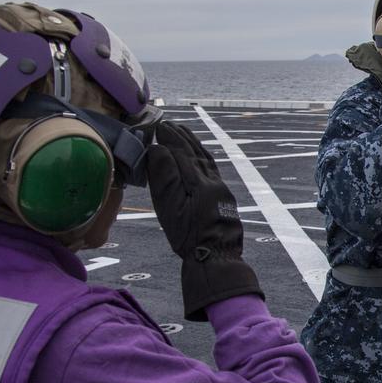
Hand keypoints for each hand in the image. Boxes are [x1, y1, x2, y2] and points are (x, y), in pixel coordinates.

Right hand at [147, 121, 261, 319]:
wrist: (217, 258)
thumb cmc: (189, 237)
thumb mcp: (171, 209)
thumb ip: (165, 178)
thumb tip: (158, 150)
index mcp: (198, 181)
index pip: (181, 153)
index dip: (170, 138)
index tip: (159, 125)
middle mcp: (212, 181)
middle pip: (196, 153)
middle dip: (182, 137)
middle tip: (169, 124)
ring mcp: (220, 189)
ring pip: (206, 160)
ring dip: (194, 145)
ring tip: (183, 134)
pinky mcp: (224, 198)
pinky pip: (212, 170)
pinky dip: (203, 158)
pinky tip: (199, 158)